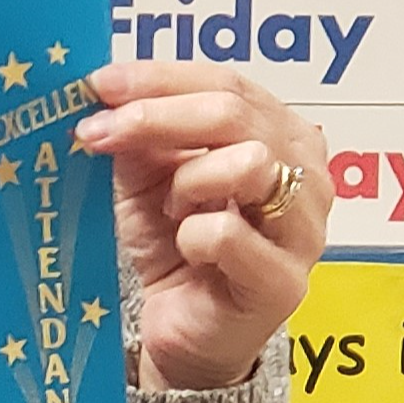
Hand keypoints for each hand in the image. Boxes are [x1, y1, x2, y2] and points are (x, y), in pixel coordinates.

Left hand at [76, 62, 330, 391]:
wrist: (179, 324)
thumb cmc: (171, 240)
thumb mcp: (145, 173)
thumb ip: (139, 131)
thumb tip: (105, 90)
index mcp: (277, 132)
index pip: (226, 81)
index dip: (159, 78)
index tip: (99, 83)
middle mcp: (305, 172)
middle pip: (235, 113)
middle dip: (154, 116)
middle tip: (97, 132)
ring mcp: (304, 228)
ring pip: (249, 163)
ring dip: (187, 179)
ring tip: (170, 207)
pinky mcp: (284, 282)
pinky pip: (227, 233)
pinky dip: (191, 235)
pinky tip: (188, 249)